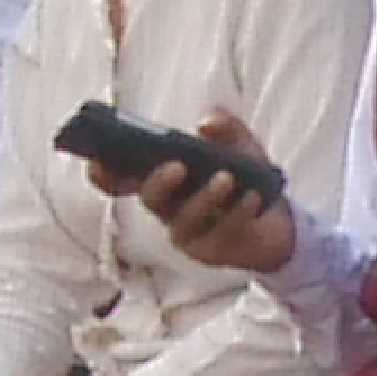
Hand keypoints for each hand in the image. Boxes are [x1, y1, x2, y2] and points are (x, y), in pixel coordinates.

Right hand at [118, 111, 295, 273]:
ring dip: (205, 198)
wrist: (277, 221)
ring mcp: (187, 233)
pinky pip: (221, 233)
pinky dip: (238, 212)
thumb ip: (225, 127)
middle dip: (158, 182)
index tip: (98, 162)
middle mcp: (167, 208)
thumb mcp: (239, 146)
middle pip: (150, 199)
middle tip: (177, 166)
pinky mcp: (211, 251)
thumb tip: (205, 124)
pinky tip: (252, 197)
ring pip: (185, 219)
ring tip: (226, 177)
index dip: (104, 174)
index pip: (122, 179)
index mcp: (162, 180)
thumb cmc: (245, 179)